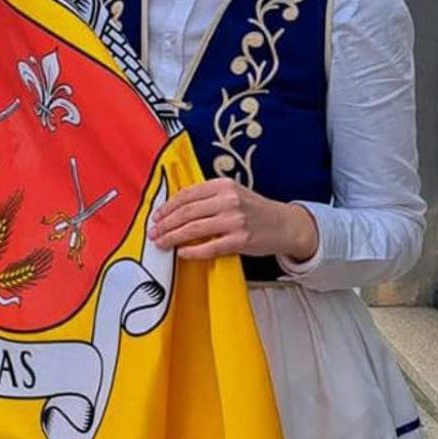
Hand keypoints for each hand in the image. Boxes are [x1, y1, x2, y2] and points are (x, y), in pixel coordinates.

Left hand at [148, 178, 317, 262]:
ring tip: (161, 243)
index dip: (167, 207)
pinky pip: (209, 247)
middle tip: (153, 233)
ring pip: (193, 229)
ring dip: (172, 238)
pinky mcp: (240, 240)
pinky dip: (192, 251)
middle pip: (186, 212)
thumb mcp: (233, 193)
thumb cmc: (254, 210)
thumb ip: (208, 197)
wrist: (284, 225)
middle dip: (165, 224)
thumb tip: (175, 208)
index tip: (156, 216)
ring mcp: (235, 221)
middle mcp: (228, 200)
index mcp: (223, 185)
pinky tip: (181, 253)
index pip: (187, 195)